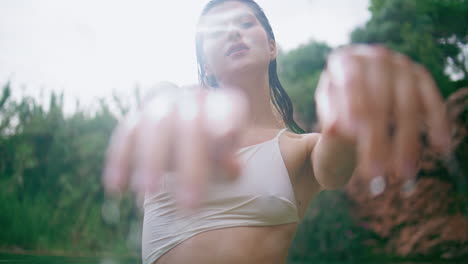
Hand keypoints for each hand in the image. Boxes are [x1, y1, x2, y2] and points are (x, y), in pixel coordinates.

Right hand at [102, 83, 247, 207]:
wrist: (188, 137)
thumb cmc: (216, 152)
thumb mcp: (229, 159)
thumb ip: (230, 162)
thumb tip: (233, 169)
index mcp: (222, 103)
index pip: (226, 107)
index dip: (224, 119)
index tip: (225, 135)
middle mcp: (191, 97)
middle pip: (188, 122)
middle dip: (188, 164)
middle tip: (189, 204)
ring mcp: (161, 103)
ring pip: (152, 123)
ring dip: (149, 158)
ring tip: (148, 192)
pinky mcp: (136, 118)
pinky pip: (125, 134)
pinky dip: (119, 159)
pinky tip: (117, 187)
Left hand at [315, 45, 451, 179]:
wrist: (358, 84)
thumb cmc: (337, 100)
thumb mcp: (327, 107)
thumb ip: (330, 115)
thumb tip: (335, 128)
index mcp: (345, 60)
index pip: (351, 81)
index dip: (353, 106)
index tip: (351, 134)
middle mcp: (375, 57)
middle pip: (379, 100)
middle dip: (377, 139)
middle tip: (374, 171)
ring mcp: (401, 64)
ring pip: (408, 104)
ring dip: (407, 140)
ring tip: (403, 171)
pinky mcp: (421, 76)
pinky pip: (432, 100)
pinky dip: (438, 123)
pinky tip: (441, 146)